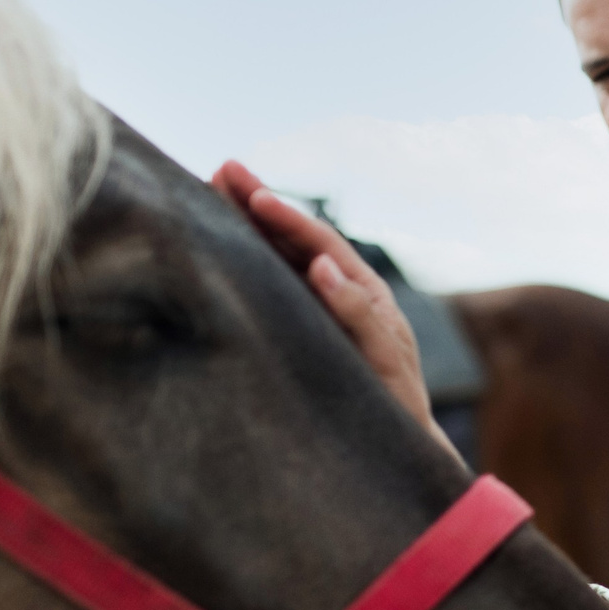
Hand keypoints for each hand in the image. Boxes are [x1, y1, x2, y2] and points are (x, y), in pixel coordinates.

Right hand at [210, 160, 444, 445]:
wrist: (396, 440)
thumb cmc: (395, 401)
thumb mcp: (383, 357)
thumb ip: (358, 314)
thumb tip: (322, 267)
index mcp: (363, 290)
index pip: (320, 243)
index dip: (285, 217)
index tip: (252, 194)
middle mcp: (338, 290)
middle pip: (294, 239)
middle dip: (259, 204)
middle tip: (224, 169)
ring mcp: (316, 307)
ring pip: (277, 257)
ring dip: (247, 225)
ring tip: (212, 189)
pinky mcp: (297, 327)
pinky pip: (269, 286)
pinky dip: (245, 261)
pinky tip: (216, 244)